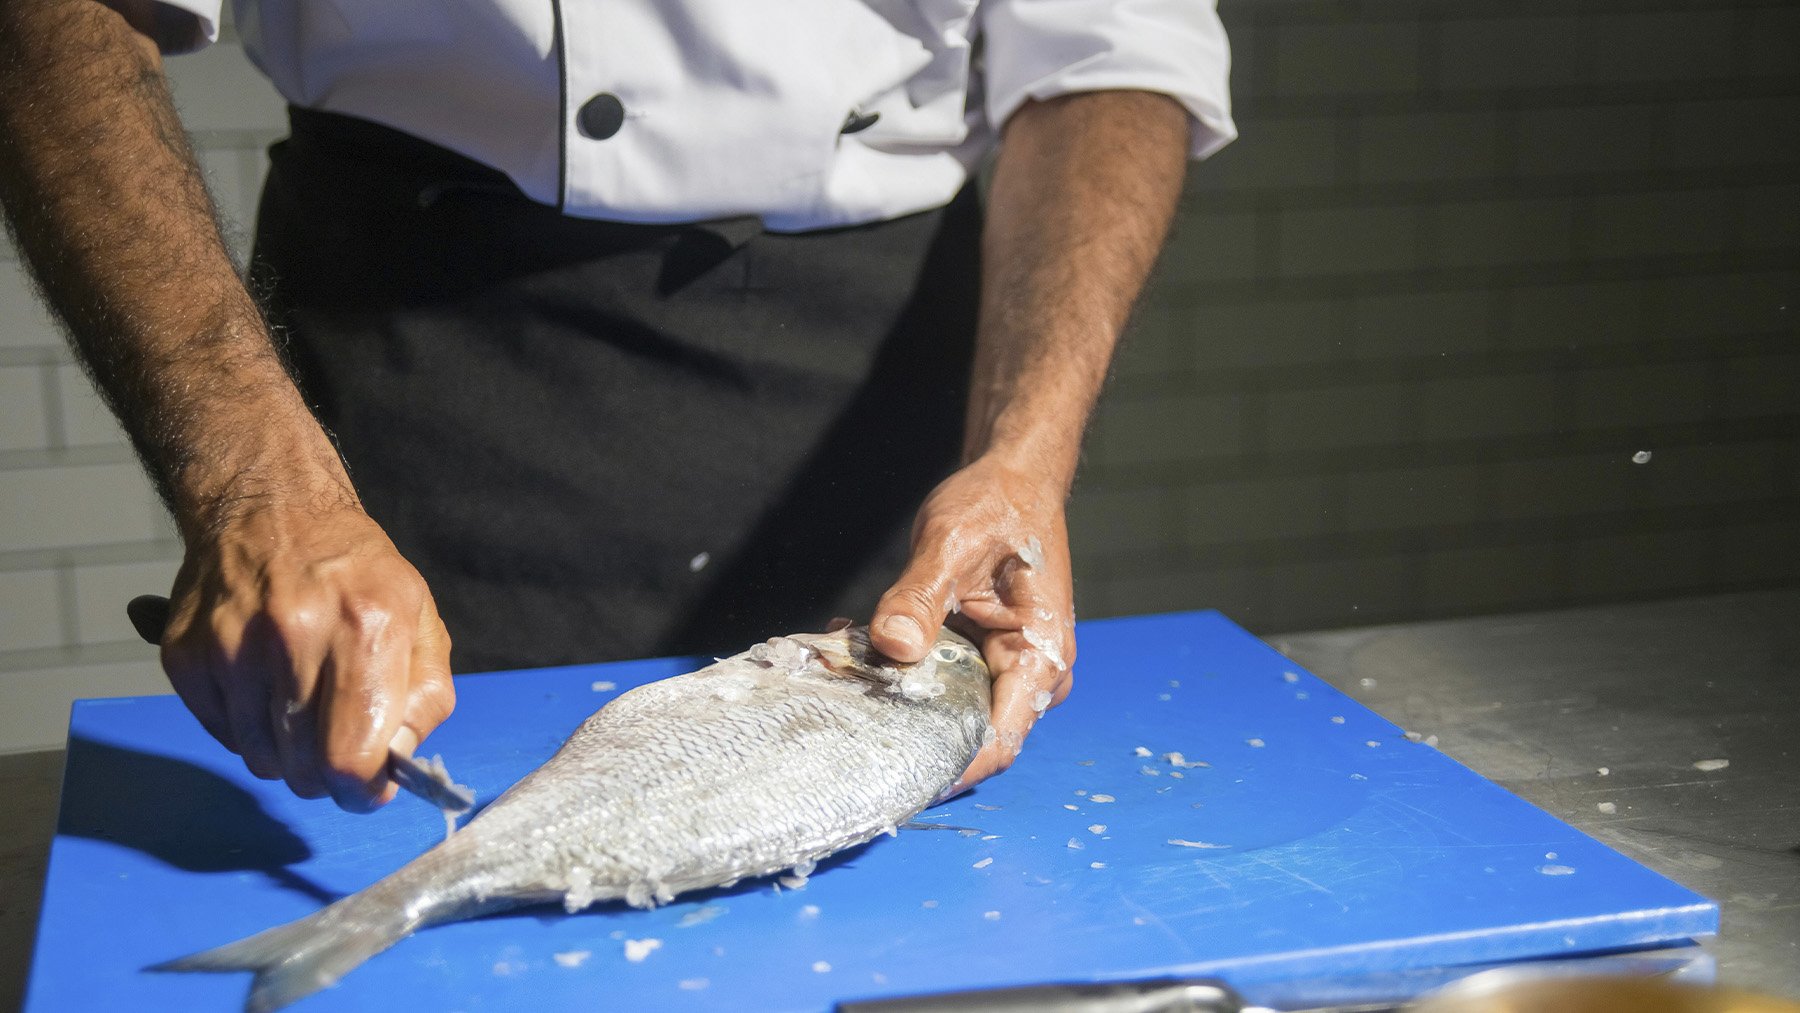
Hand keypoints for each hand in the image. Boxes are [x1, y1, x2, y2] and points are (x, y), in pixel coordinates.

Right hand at [160, 500, 454, 811]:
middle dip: (327, 774)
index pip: (350, 757)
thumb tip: (396, 766)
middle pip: (303, 769)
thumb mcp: (421, 623)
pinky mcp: (185, 654)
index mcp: (366, 627)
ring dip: (287, 752)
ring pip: (260, 760)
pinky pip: (223, 735)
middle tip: (337, 742)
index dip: (362, 789)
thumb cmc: (357, 575)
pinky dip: (248, 728)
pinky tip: (266, 686)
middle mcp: (294, 634)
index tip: (366, 785)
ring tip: (302, 702)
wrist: (273, 509)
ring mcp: (231, 645)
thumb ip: (424, 701)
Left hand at [870, 457, 1075, 792]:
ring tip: (842, 664)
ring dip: (894, 693)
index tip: (894, 776)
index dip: (951, 767)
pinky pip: (935, 680)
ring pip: (943, 707)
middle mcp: (1027, 673)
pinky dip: (896, 667)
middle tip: (846, 708)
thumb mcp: (951, 545)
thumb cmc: (998, 505)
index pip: (999, 739)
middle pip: (967, 730)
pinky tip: (855, 639)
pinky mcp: (978, 656)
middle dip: (906, 725)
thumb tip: (892, 646)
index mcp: (1039, 656)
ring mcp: (1002, 667)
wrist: (1012, 479)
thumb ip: (920, 597)